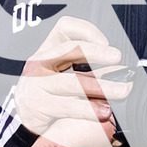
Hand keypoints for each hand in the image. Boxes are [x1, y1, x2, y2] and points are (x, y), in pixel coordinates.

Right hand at [13, 16, 130, 143]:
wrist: (24, 119)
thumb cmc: (48, 92)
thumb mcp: (62, 72)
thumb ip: (86, 66)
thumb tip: (120, 69)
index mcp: (48, 49)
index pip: (65, 28)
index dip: (87, 31)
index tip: (106, 43)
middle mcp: (40, 62)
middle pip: (68, 49)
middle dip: (96, 52)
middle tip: (116, 58)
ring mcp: (36, 84)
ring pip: (72, 82)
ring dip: (101, 86)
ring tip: (121, 91)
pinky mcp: (36, 105)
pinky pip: (67, 106)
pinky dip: (89, 109)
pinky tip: (104, 112)